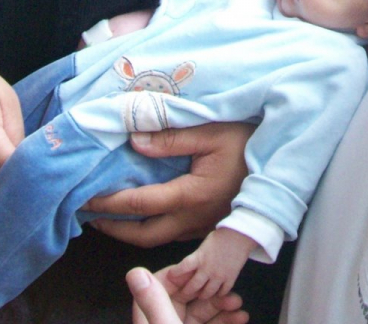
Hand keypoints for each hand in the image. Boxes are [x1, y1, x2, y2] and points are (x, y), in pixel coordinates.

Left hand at [87, 121, 253, 245]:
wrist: (282, 158)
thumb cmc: (247, 139)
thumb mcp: (210, 130)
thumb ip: (170, 137)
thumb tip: (133, 141)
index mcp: (192, 195)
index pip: (140, 204)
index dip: (109, 202)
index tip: (85, 196)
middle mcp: (194, 218)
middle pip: (143, 235)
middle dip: (112, 227)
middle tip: (89, 212)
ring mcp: (203, 224)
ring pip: (158, 238)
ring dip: (130, 229)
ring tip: (109, 213)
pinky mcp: (209, 224)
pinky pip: (173, 233)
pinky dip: (151, 225)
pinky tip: (143, 211)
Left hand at [128, 267, 248, 323]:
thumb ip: (154, 303)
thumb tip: (134, 272)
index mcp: (152, 323)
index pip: (159, 290)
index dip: (178, 276)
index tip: (197, 266)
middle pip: (186, 302)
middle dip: (209, 292)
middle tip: (228, 289)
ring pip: (202, 315)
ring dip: (222, 306)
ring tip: (239, 303)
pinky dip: (227, 320)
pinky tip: (242, 317)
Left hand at [167, 227, 255, 299]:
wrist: (240, 234)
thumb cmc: (221, 236)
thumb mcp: (205, 245)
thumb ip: (197, 257)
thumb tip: (188, 267)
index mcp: (199, 257)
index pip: (182, 268)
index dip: (175, 273)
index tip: (171, 276)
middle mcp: (207, 269)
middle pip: (193, 286)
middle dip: (187, 291)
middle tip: (184, 293)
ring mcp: (219, 276)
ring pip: (207, 293)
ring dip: (202, 295)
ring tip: (200, 294)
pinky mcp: (230, 279)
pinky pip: (222, 293)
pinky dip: (218, 294)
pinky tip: (216, 292)